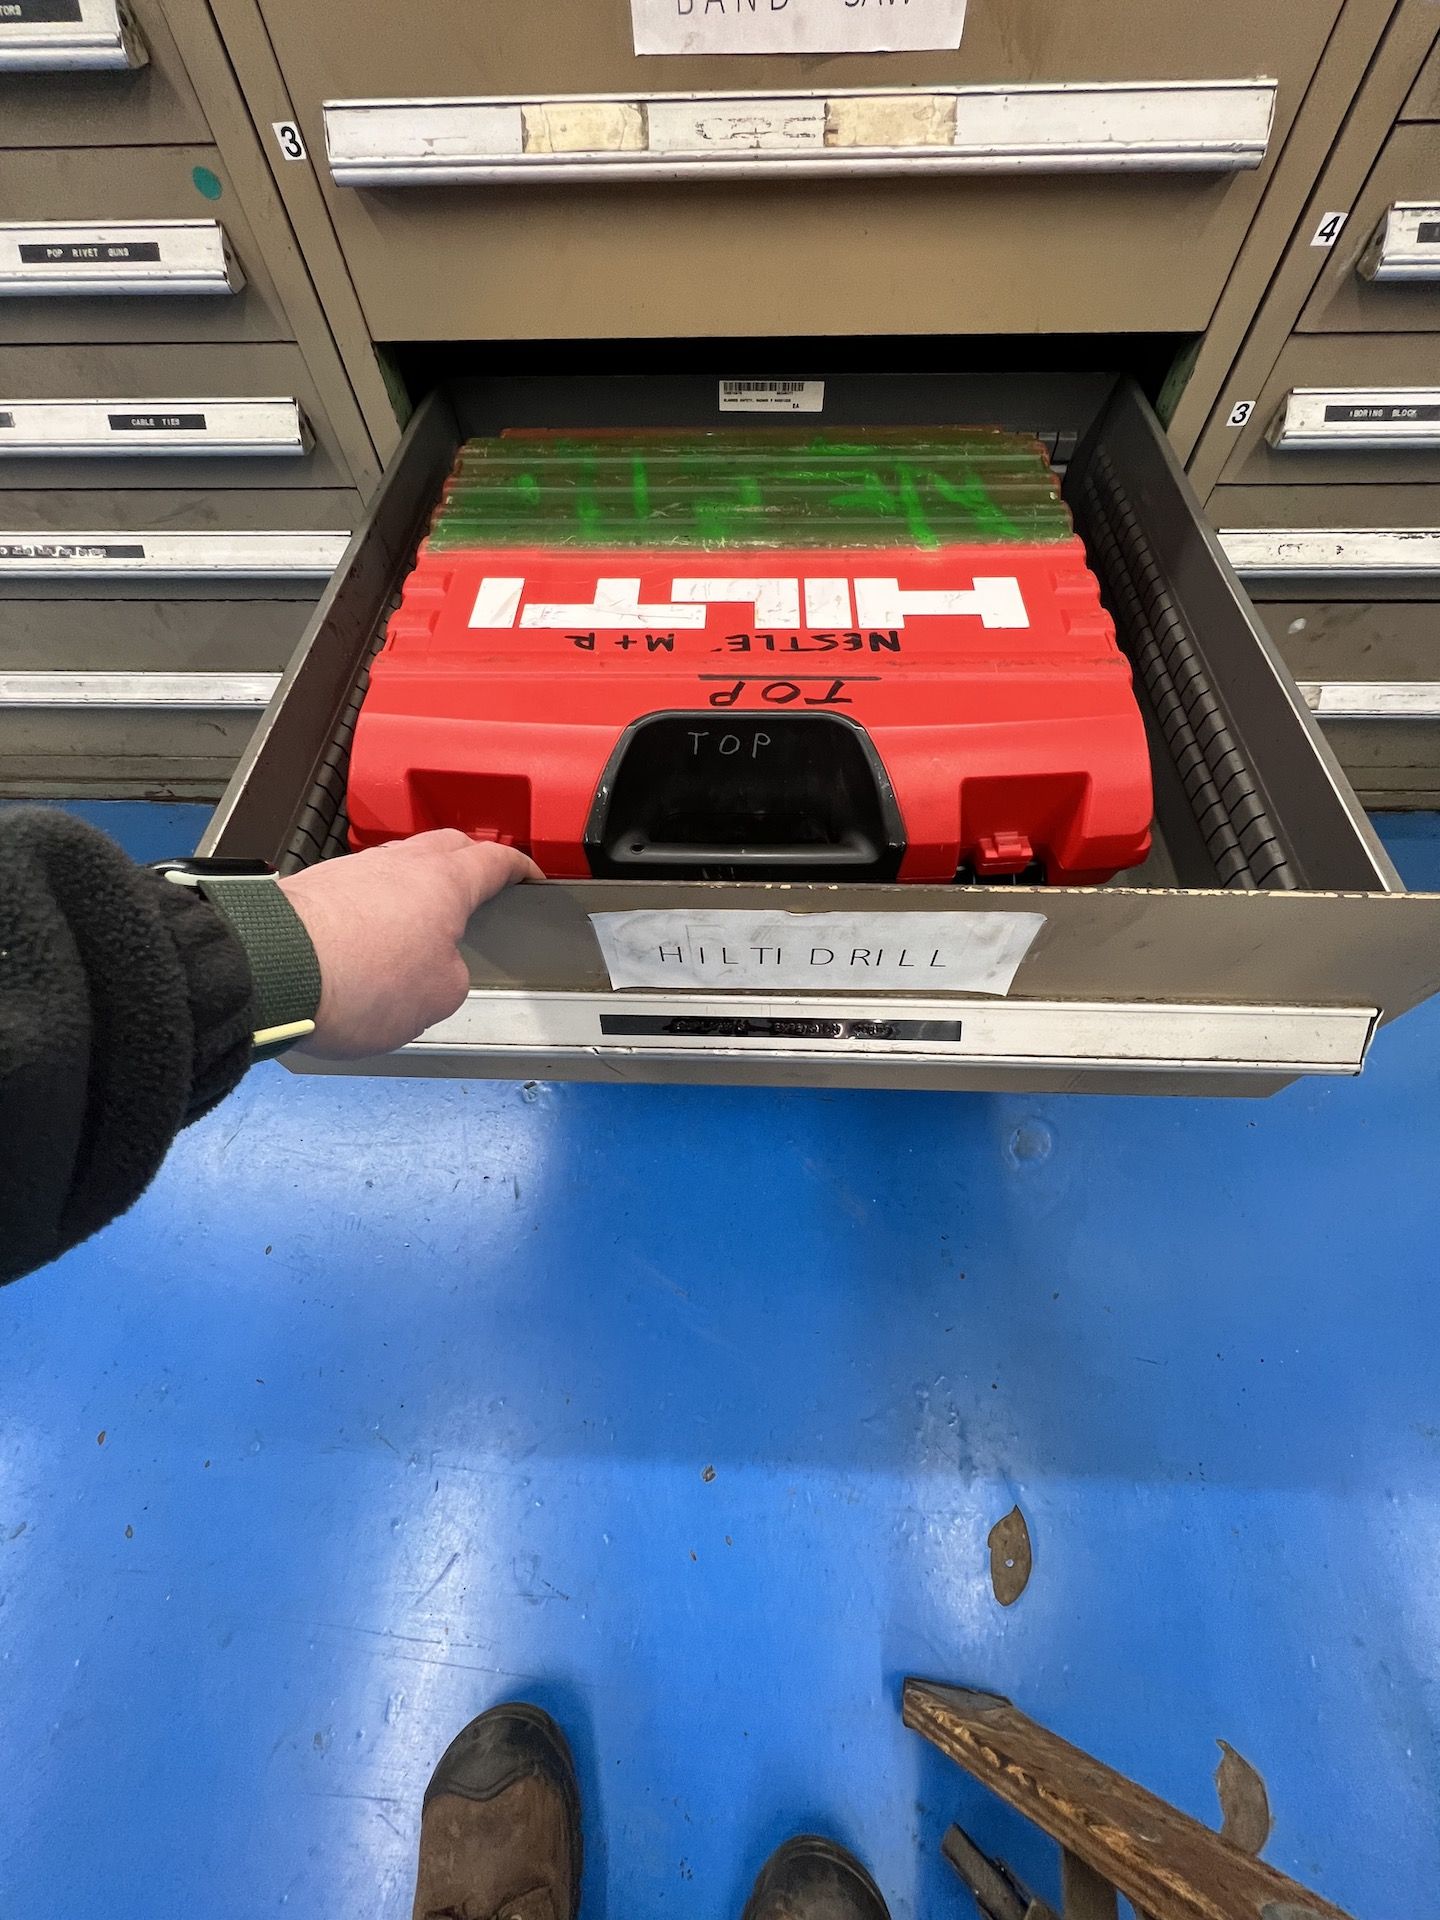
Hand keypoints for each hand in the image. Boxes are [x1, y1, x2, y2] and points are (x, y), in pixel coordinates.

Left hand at [278, 831, 540, 1058]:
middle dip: (468, 861)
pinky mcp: (313, 888)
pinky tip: (368, 936)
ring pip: (397, 865)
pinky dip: (373, 905)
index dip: (519, 867)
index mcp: (445, 881)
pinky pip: (357, 888)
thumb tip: (440, 968)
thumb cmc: (355, 980)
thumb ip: (452, 975)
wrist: (270, 971)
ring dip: (414, 885)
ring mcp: (351, 870)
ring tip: (418, 922)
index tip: (528, 874)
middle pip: (445, 847)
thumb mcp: (438, 997)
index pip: (496, 860)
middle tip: (479, 884)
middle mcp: (398, 864)